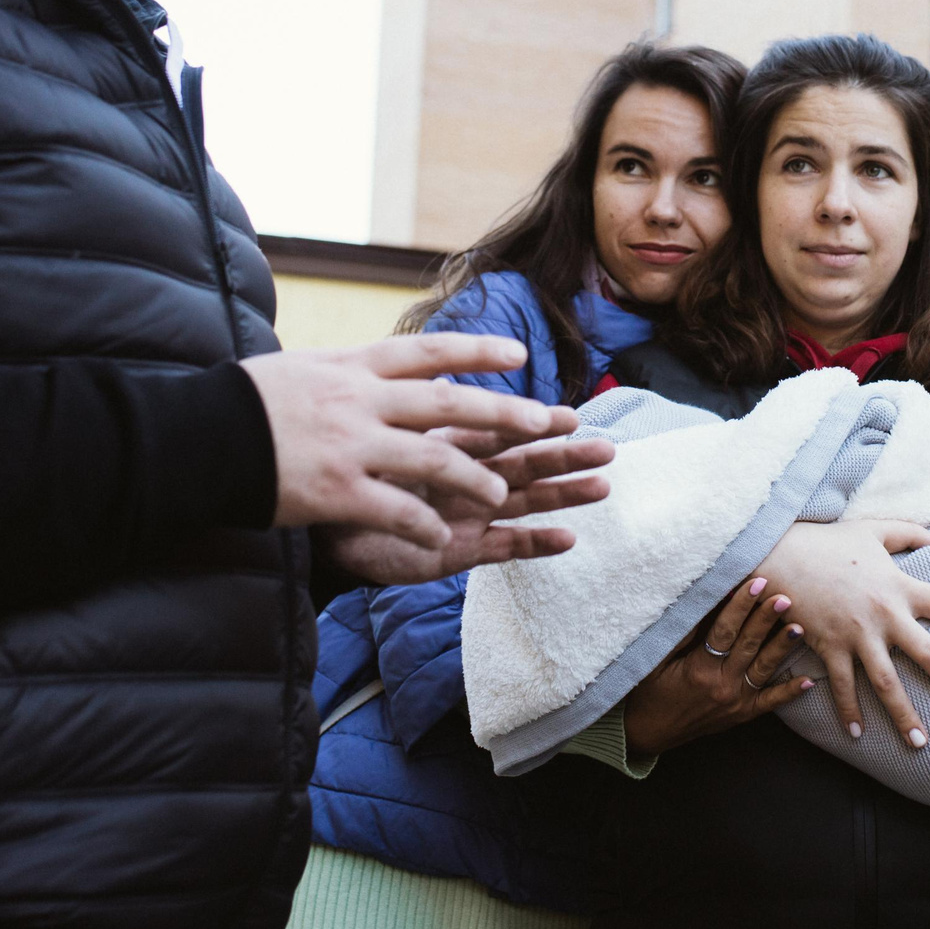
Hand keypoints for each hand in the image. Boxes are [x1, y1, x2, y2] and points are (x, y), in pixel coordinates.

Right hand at [241, 334, 578, 530]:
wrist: (197, 437)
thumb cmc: (246, 404)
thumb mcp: (301, 369)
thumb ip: (345, 374)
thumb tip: (373, 368)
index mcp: (354, 367)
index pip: (429, 351)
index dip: (478, 352)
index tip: (519, 355)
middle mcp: (360, 401)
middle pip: (448, 402)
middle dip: (503, 412)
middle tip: (547, 421)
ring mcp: (351, 445)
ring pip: (434, 459)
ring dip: (474, 478)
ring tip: (499, 495)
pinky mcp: (337, 491)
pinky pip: (395, 511)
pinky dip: (423, 526)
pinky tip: (441, 539)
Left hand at [315, 426, 608, 585]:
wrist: (324, 532)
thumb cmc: (346, 479)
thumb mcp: (373, 442)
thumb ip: (405, 418)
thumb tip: (431, 379)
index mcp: (448, 444)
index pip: (498, 430)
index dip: (533, 424)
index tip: (570, 417)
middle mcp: (467, 475)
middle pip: (523, 462)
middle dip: (563, 456)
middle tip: (605, 448)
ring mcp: (468, 512)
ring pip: (524, 501)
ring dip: (563, 494)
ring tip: (601, 486)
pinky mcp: (461, 549)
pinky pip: (503, 547)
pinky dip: (534, 544)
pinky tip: (567, 539)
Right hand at [623, 576, 814, 754]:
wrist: (647, 733)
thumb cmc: (648, 691)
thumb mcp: (655, 661)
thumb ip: (680, 635)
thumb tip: (702, 603)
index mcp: (699, 670)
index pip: (725, 631)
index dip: (741, 605)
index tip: (755, 583)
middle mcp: (721, 686)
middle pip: (749, 645)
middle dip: (766, 618)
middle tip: (784, 596)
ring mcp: (735, 702)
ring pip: (764, 670)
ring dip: (782, 647)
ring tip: (799, 627)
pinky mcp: (741, 714)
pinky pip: (769, 703)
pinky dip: (789, 692)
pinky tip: (809, 680)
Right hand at [755, 516, 929, 745]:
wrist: (777, 552)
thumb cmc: (827, 541)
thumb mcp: (873, 529)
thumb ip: (911, 533)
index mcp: (900, 587)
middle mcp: (884, 615)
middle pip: (928, 655)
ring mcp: (856, 635)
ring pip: (887, 683)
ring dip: (905, 715)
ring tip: (922, 745)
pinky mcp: (828, 647)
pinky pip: (842, 686)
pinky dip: (850, 712)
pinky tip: (859, 735)